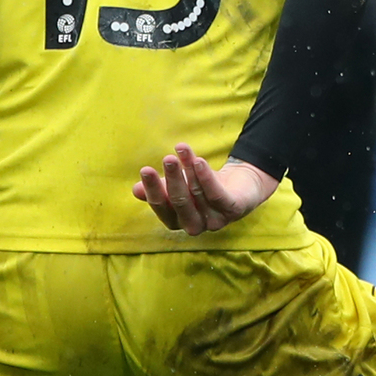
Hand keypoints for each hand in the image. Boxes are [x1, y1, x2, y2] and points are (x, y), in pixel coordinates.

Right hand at [135, 145, 278, 234]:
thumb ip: (158, 189)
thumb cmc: (202, 187)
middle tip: (167, 159)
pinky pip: (217, 194)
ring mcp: (216, 220)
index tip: (145, 169)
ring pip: (198, 193)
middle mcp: (195, 225)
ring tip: (182, 150)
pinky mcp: (233, 210)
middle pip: (179, 202)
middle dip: (172, 179)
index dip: (152, 189)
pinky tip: (199, 161)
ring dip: (190, 169)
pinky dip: (206, 177)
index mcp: (177, 221)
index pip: (161, 206)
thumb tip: (135, 190)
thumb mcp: (178, 186)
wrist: (240, 185)